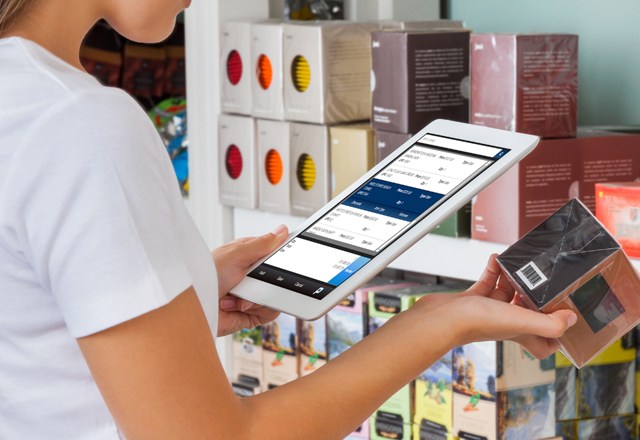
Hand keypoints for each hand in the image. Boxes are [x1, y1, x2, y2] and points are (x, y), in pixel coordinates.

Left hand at [211, 225, 288, 336]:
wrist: (192, 308)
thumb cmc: (204, 277)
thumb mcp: (236, 254)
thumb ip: (262, 244)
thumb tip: (282, 231)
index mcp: (248, 256)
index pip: (275, 253)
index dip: (282, 257)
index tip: (289, 259)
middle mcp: (252, 276)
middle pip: (280, 276)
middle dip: (266, 280)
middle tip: (252, 279)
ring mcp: (253, 295)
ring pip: (277, 295)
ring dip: (256, 297)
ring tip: (237, 295)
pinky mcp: (253, 313)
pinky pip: (271, 311)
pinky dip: (255, 309)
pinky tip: (238, 306)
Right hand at [412, 254, 576, 358]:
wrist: (440, 318)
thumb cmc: (474, 323)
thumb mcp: (520, 321)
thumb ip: (549, 323)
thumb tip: (570, 320)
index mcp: (519, 332)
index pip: (543, 345)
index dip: (556, 336)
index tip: (563, 319)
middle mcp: (506, 324)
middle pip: (528, 312)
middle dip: (535, 296)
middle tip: (543, 279)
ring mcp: (488, 312)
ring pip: (508, 294)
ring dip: (514, 278)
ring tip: (519, 264)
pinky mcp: (472, 300)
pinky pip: (488, 283)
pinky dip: (494, 271)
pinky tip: (496, 260)